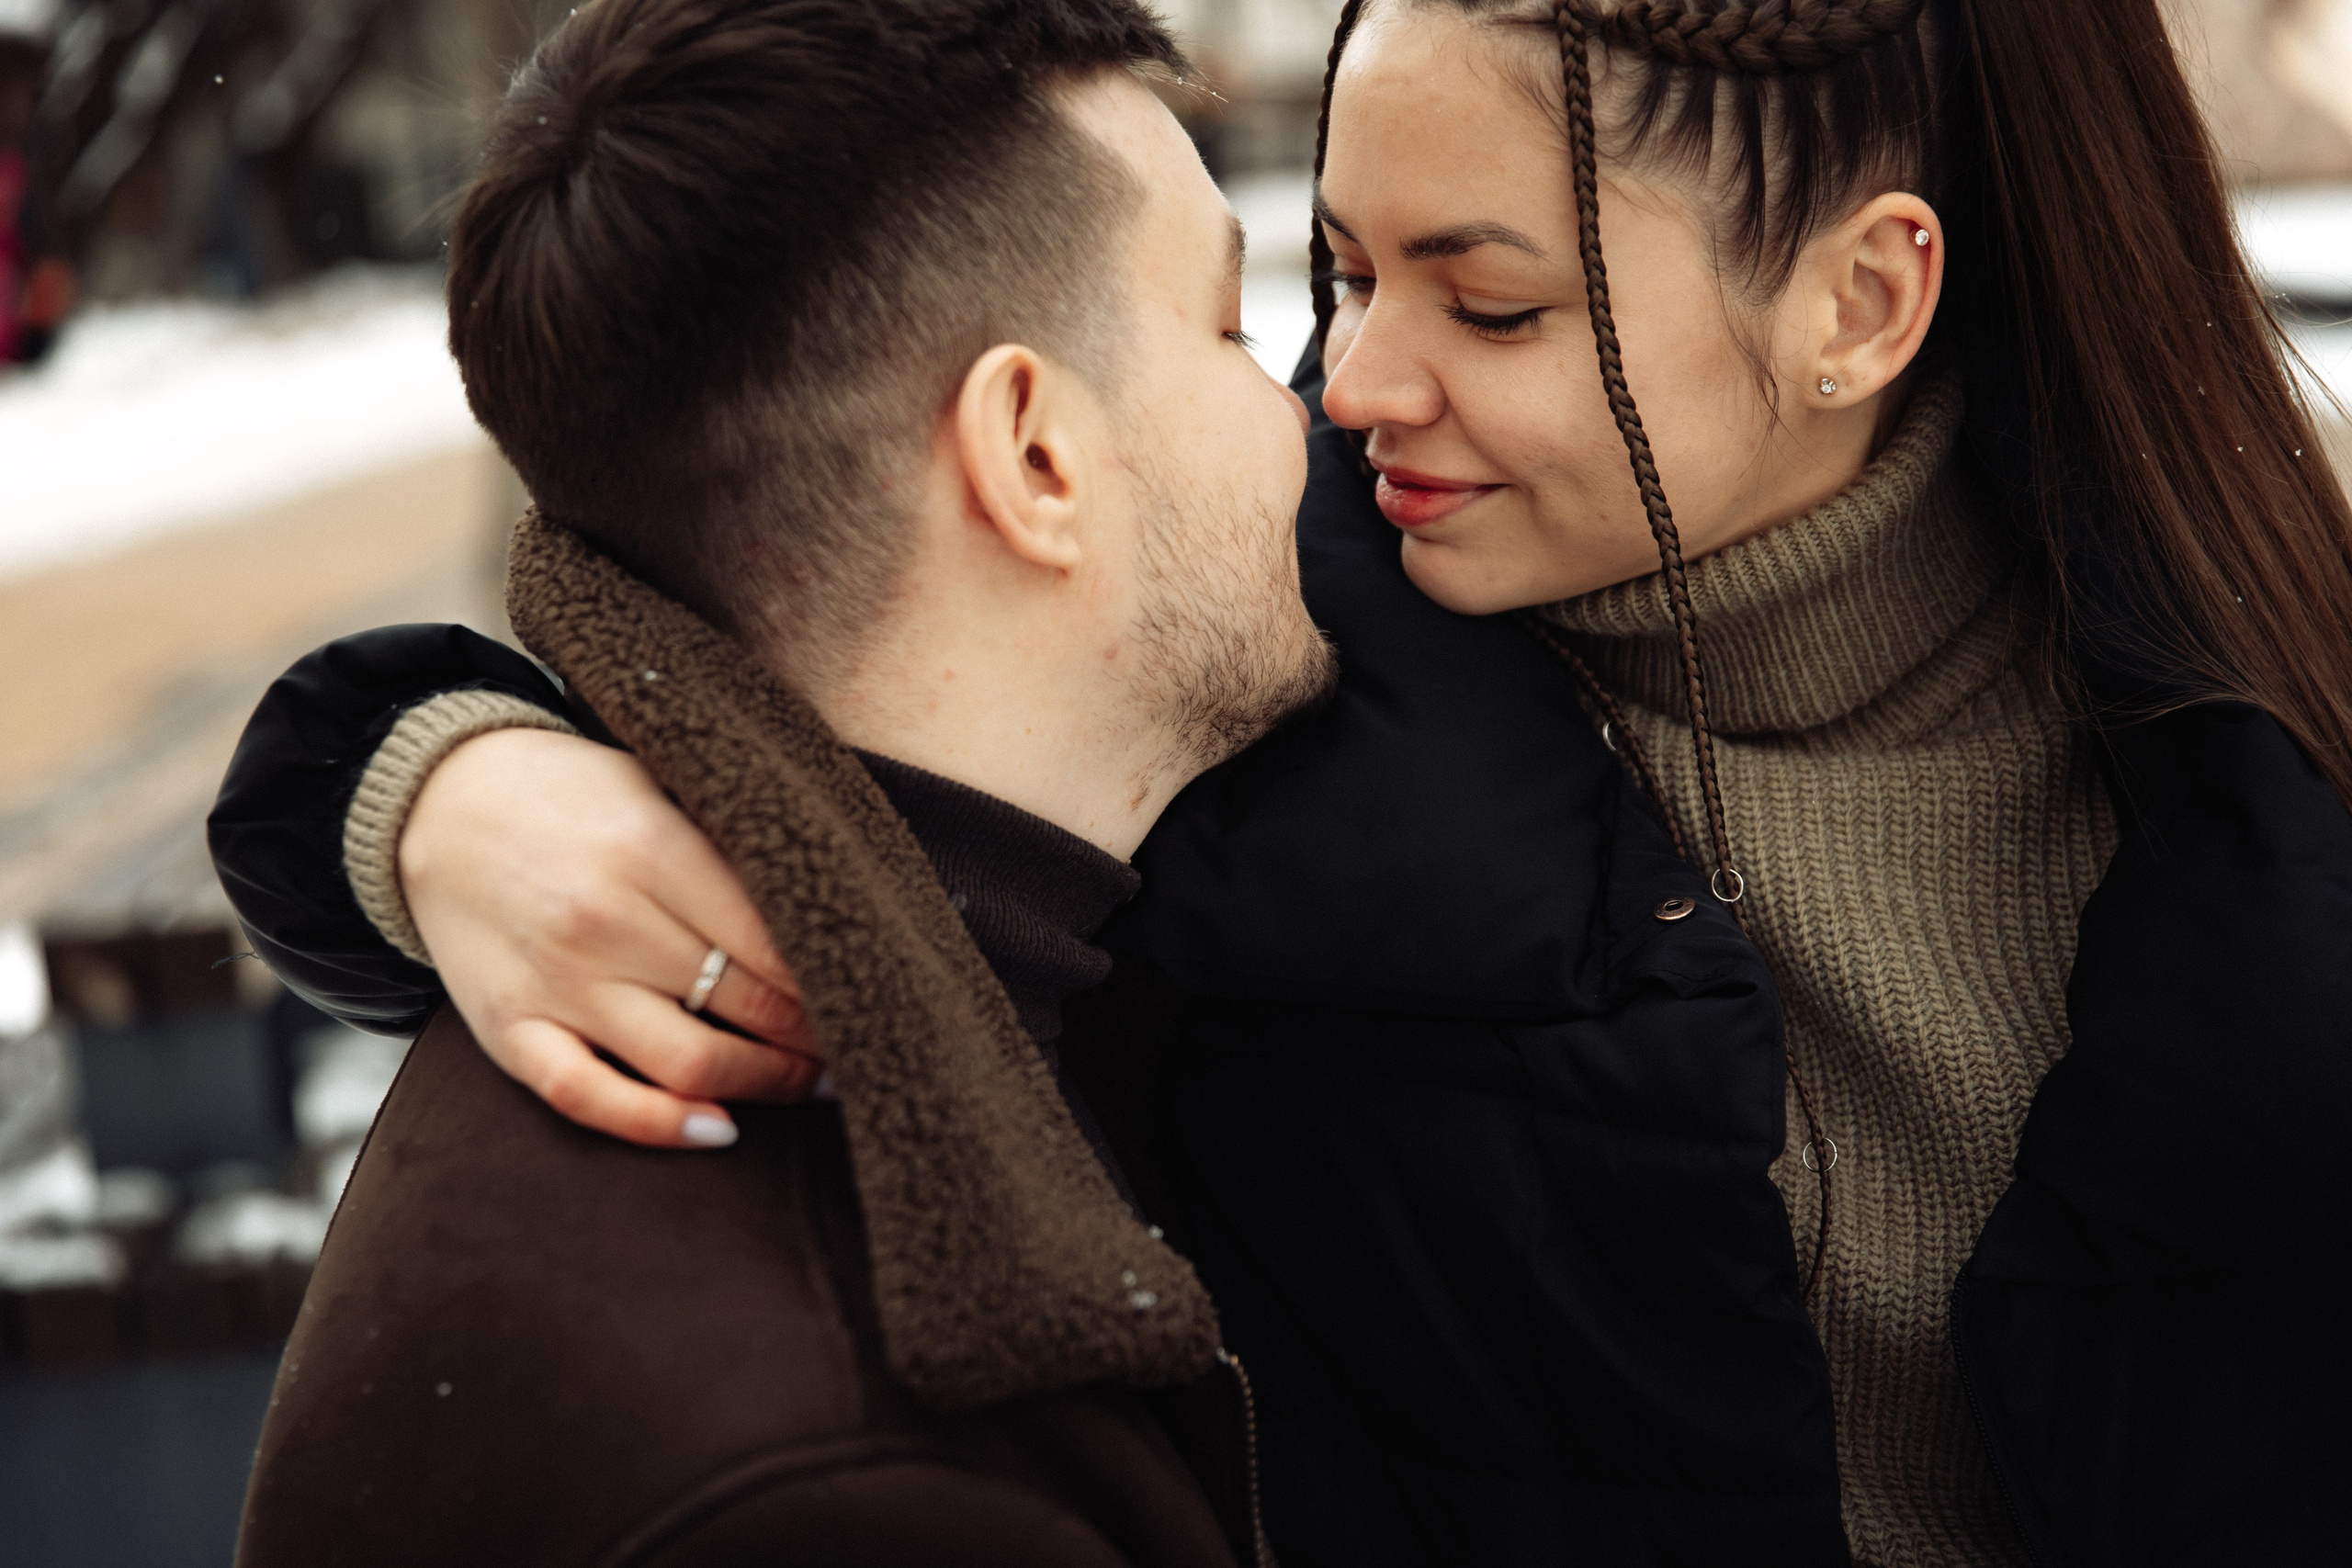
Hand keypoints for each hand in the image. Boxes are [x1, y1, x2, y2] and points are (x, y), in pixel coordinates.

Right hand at [399, 727, 819, 1147]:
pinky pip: (588, 1099)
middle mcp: (604, 920)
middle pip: (745, 1006)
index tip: (874, 991)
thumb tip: (836, 910)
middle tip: (858, 1041)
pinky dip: (658, 1126)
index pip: (773, 941)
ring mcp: (555, 984)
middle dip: (816, 1036)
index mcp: (650, 848)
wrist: (439, 801)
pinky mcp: (508, 1030)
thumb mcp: (660, 790)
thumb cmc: (576, 796)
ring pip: (688, 1064)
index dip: (835, 979)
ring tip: (812, 1082)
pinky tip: (717, 1129)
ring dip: (766, 1083)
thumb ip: (733, 850)